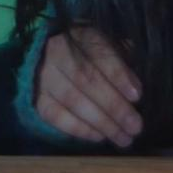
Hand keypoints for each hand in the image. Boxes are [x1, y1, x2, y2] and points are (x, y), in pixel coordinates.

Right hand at [34, 27, 143, 147]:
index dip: (119, 75)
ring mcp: (43, 76)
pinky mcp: (36, 98)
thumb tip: (134, 85)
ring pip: (72, 100)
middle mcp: (57, 53)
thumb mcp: (106, 46)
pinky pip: (56, 116)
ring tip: (123, 137)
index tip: (137, 96)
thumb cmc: (87, 51)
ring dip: (101, 122)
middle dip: (114, 105)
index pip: (100, 54)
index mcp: (80, 34)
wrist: (44, 55)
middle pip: (86, 80)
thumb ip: (121, 59)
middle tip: (135, 126)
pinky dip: (79, 128)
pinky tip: (99, 136)